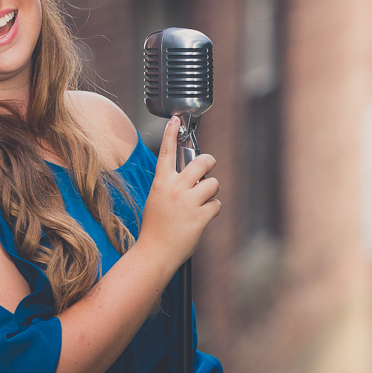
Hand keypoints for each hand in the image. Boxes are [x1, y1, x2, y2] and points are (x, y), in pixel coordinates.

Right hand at [138, 116, 220, 267]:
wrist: (155, 253)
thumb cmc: (156, 227)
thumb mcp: (157, 200)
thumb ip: (171, 185)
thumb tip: (193, 176)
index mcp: (161, 183)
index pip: (165, 153)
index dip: (170, 134)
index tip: (175, 119)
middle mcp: (175, 189)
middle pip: (202, 163)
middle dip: (210, 163)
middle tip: (209, 168)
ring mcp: (188, 203)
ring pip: (213, 184)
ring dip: (212, 192)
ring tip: (201, 203)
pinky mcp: (200, 217)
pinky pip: (217, 205)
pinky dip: (213, 211)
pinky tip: (202, 219)